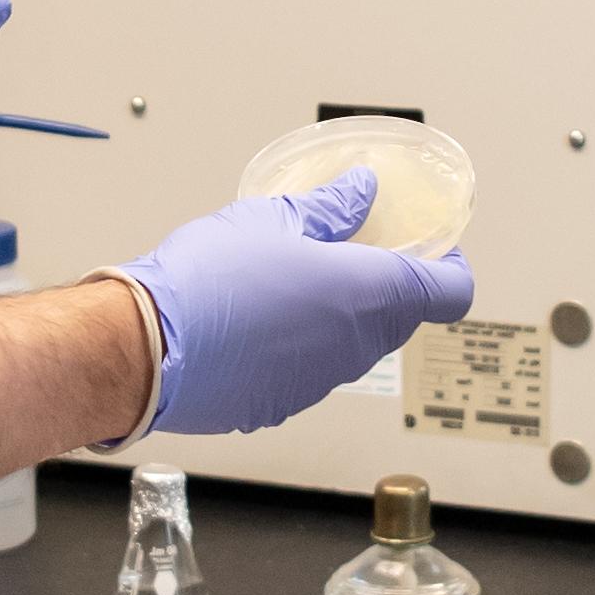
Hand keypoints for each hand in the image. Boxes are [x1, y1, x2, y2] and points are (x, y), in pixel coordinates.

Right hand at [110, 170, 472, 434]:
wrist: (143, 348)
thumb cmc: (208, 279)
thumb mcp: (273, 218)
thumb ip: (331, 208)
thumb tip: (363, 190)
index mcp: (369, 294)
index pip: (450, 292)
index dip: (450, 268)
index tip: (435, 249)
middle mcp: (356, 347)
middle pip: (401, 318)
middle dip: (388, 285)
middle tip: (354, 251)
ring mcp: (321, 382)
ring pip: (354, 345)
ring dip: (340, 317)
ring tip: (293, 281)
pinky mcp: (282, 404)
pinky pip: (310, 371)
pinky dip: (299, 346)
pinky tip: (258, 322)